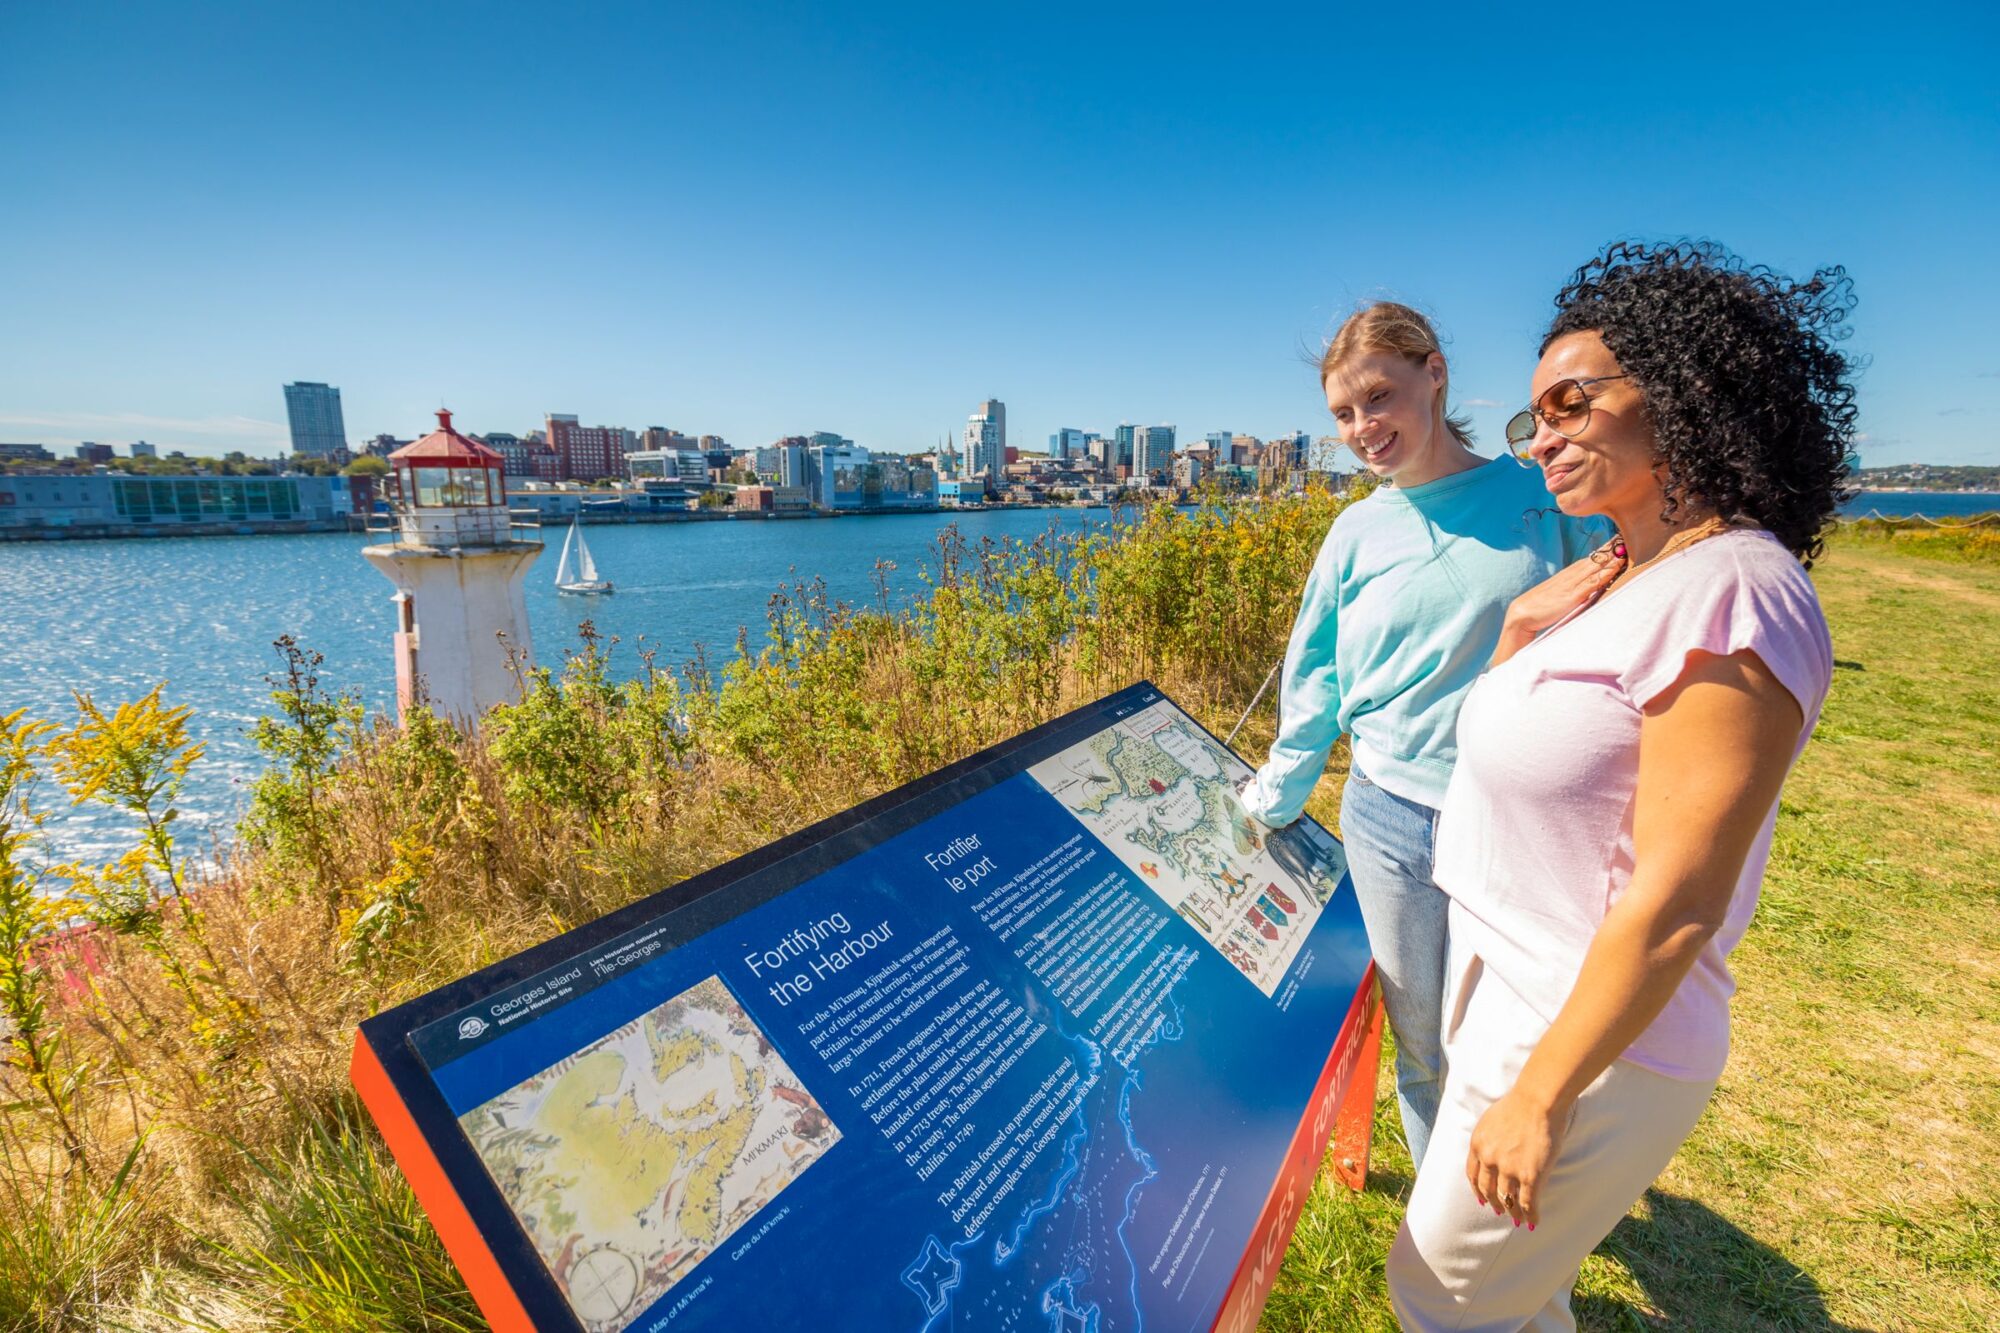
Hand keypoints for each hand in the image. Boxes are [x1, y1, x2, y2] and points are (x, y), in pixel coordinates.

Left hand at [1465, 1087, 1569, 1229]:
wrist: (1537, 1101)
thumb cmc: (1518, 1104)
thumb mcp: (1490, 1120)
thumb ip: (1489, 1138)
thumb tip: (1493, 1149)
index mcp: (1477, 1145)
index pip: (1473, 1175)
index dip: (1478, 1190)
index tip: (1482, 1199)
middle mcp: (1489, 1160)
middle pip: (1488, 1190)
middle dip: (1494, 1204)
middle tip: (1500, 1212)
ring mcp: (1509, 1169)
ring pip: (1508, 1200)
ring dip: (1513, 1213)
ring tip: (1518, 1220)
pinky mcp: (1530, 1176)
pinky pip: (1528, 1203)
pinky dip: (1530, 1215)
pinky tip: (1533, 1222)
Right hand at [1492, 543, 1625, 664]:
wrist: (1522, 614)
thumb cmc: (1539, 607)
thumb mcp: (1558, 595)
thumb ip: (1571, 591)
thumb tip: (1586, 589)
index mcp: (1568, 575)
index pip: (1591, 559)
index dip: (1605, 550)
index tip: (1619, 540)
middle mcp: (1572, 576)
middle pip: (1596, 559)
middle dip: (1611, 548)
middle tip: (1627, 536)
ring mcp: (1572, 584)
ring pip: (1596, 567)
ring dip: (1612, 558)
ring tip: (1627, 547)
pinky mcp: (1573, 595)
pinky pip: (1593, 582)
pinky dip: (1605, 573)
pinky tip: (1616, 567)